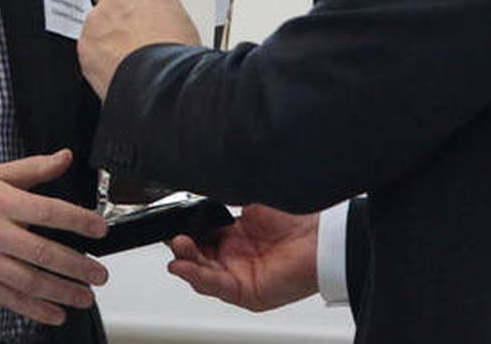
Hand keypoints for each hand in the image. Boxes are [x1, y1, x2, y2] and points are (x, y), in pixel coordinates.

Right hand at [0, 149, 108, 325]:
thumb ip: (31, 168)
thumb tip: (63, 157)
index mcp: (2, 202)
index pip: (50, 211)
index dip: (79, 221)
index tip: (100, 229)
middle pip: (45, 252)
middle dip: (78, 266)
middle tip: (99, 274)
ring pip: (31, 280)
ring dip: (62, 291)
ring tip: (84, 296)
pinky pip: (10, 299)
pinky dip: (35, 309)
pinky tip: (54, 312)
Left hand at [78, 0, 200, 98]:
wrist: (163, 90)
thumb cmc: (179, 61)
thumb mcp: (184, 25)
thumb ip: (160, 13)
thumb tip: (157, 21)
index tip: (141, 9)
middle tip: (113, 8)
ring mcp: (96, 21)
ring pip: (92, 21)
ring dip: (103, 35)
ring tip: (124, 57)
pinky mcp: (84, 47)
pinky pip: (88, 49)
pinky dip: (98, 59)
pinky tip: (116, 71)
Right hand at [166, 204, 319, 310]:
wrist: (320, 237)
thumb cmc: (292, 219)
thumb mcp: (248, 204)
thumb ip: (219, 203)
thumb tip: (192, 197)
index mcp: (232, 235)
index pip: (198, 237)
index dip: (183, 230)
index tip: (170, 222)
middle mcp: (233, 257)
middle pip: (196, 257)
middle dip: (181, 247)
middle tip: (174, 235)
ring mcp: (239, 276)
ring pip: (201, 274)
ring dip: (186, 262)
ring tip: (179, 247)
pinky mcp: (246, 292)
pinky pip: (216, 287)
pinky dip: (198, 277)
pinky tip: (185, 267)